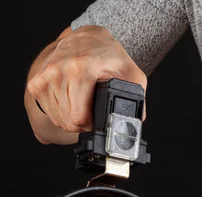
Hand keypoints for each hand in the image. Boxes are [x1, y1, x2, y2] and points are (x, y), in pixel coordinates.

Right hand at [26, 25, 146, 134]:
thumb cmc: (110, 59)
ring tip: (82, 104)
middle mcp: (61, 69)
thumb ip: (137, 100)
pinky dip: (61, 112)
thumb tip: (133, 125)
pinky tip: (71, 101)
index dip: (92, 125)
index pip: (80, 117)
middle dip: (83, 123)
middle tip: (92, 111)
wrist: (88, 39)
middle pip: (69, 122)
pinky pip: (50, 113)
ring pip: (59, 120)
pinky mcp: (37, 81)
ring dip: (71, 118)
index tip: (98, 118)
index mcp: (83, 68)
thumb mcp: (132, 76)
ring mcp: (47, 75)